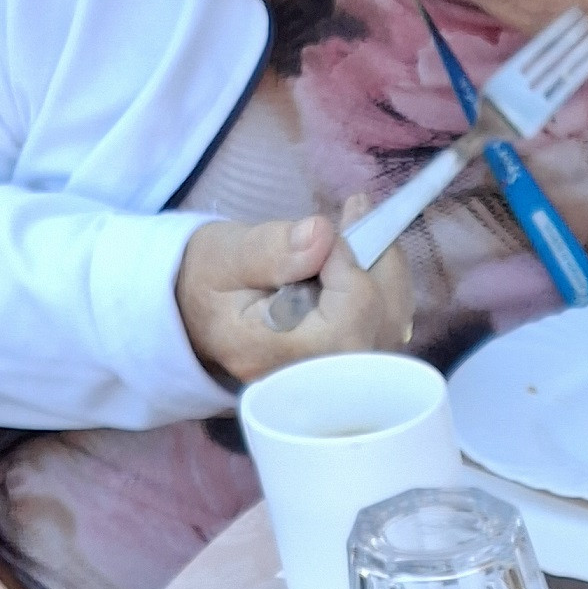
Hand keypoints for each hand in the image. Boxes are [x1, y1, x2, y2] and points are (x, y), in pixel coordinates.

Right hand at [174, 208, 421, 386]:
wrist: (197, 313)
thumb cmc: (205, 281)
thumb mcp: (222, 254)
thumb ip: (270, 249)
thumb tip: (322, 236)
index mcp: (266, 354)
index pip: (342, 327)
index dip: (349, 272)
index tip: (328, 233)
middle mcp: (305, 378)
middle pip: (377, 330)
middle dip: (379, 263)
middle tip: (358, 210)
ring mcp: (330, 377)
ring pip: (390, 328)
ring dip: (386, 269)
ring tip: (361, 223)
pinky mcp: (347, 363)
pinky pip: (386, 328)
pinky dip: (384, 284)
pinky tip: (362, 253)